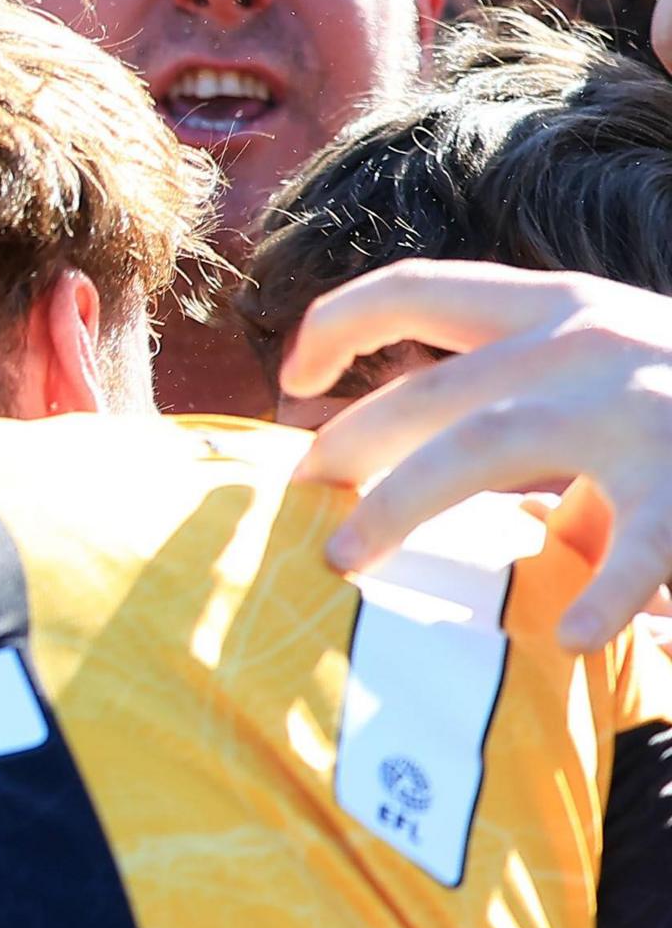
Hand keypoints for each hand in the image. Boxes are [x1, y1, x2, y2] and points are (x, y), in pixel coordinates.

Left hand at [287, 262, 671, 647]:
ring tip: (344, 559)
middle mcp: (585, 343)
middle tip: (293, 505)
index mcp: (557, 308)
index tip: (290, 375)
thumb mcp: (603, 376)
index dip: (335, 323)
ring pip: (478, 448)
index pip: (416, 289)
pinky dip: (600, 594)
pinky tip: (570, 638)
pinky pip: (636, 543)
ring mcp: (636, 406)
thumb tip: (393, 467)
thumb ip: (513, 408)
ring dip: (399, 503)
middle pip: (425, 394)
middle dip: (344, 450)